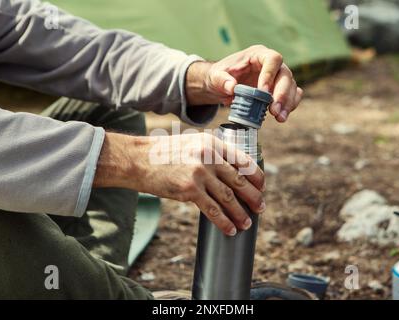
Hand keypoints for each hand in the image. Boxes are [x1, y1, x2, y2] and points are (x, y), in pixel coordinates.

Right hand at [94, 132, 265, 235]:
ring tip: (247, 223)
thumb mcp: (191, 144)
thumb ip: (209, 154)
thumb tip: (227, 173)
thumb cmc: (162, 153)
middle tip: (261, 207)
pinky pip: (212, 209)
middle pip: (240, 180)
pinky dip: (224, 221)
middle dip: (254, 197)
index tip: (261, 187)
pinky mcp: (189, 190)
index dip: (256, 176)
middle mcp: (209, 156)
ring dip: (241, 213)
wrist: (137, 159)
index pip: (244, 161)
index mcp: (213, 143)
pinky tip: (230, 229)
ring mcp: (199, 173)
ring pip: (228, 197)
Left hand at [186, 45, 302, 122]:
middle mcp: (272, 64)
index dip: (270, 74)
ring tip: (279, 118)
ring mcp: (277, 77)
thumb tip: (231, 87)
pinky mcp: (279, 90)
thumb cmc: (219, 76)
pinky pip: (292, 96)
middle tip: (274, 110)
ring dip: (287, 103)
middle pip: (285, 75)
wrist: (219, 86)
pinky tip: (281, 116)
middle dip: (282, 94)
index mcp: (258, 55)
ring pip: (291, 87)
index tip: (262, 91)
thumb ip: (221, 80)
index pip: (272, 59)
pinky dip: (289, 106)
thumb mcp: (215, 76)